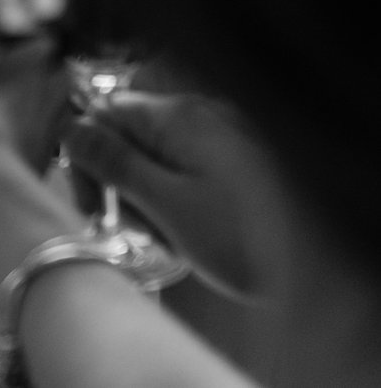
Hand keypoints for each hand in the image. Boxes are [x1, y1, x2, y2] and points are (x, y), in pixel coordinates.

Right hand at [65, 90, 282, 301]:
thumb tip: (69, 128)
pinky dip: (176, 203)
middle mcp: (199, 117)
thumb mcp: (167, 205)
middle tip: (127, 229)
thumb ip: (114, 162)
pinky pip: (184, 173)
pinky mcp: (234, 166)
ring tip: (169, 239)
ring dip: (148, 200)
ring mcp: (220, 140)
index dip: (85, 157)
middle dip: (119, 183)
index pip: (104, 112)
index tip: (89, 204)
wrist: (321, 276)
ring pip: (155, 160)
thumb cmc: (242, 238)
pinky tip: (189, 235)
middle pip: (129, 136)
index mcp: (179, 117)